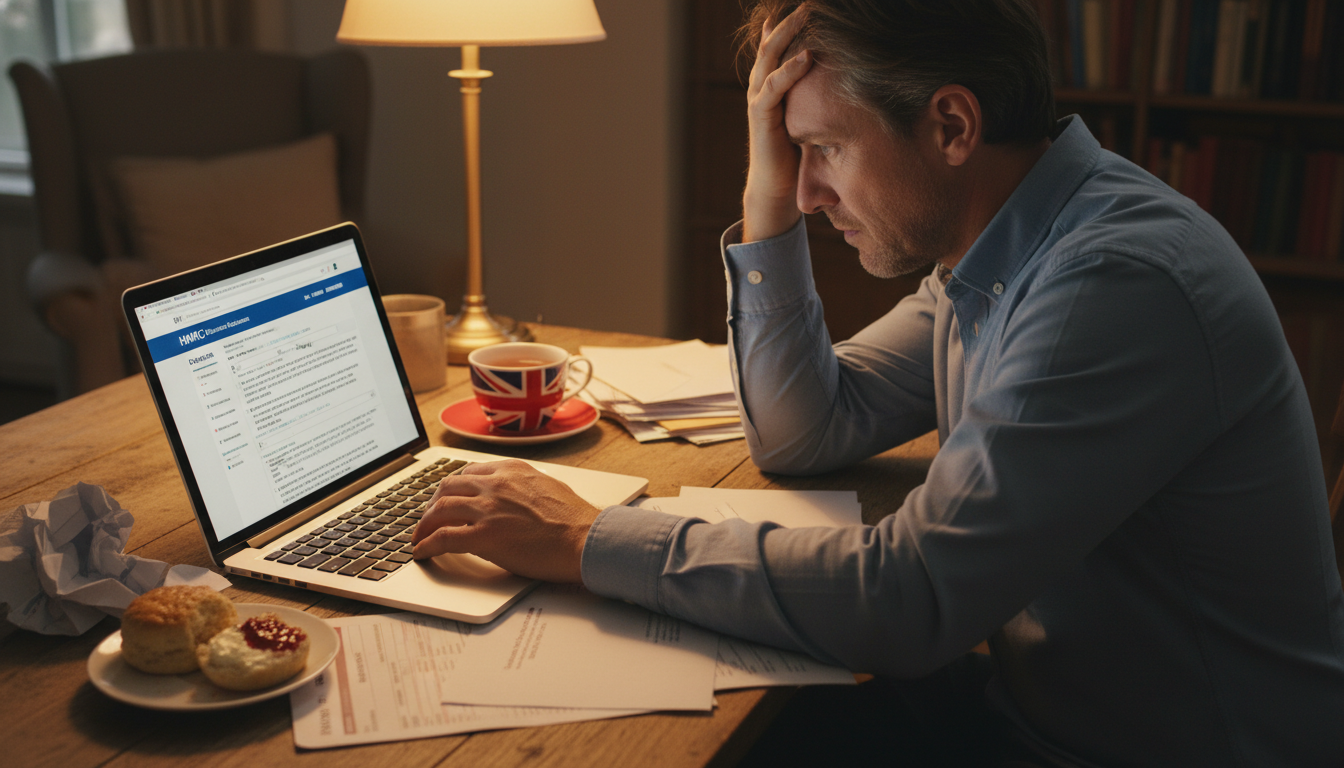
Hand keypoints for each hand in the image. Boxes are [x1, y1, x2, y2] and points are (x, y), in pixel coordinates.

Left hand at [411, 459, 599, 582]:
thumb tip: (515, 498)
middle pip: (447, 487)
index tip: (446, 498)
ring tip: (419, 537)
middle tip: (428, 518)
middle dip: (432, 503)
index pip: (469, 472)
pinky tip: (422, 552)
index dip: (451, 487)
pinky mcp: (486, 535)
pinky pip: (443, 537)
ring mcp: (489, 508)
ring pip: (439, 509)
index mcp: (512, 470)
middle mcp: (496, 484)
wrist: (586, 539)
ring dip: (424, 525)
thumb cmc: (575, 520)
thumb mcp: (548, 487)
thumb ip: (524, 488)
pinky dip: (427, 544)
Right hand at [742, 6, 812, 242]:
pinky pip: (773, 86)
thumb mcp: (807, 114)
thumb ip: (814, 95)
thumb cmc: (795, 152)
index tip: (810, 5)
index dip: (789, 23)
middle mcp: (761, 86)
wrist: (775, 186)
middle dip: (790, 19)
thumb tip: (845, 80)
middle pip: (772, 41)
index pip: (777, 44)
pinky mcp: (761, 116)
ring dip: (788, 33)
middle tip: (810, 1)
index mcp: (771, 83)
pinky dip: (789, 69)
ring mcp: (758, 99)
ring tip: (807, 13)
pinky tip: (807, 55)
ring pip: (769, 57)